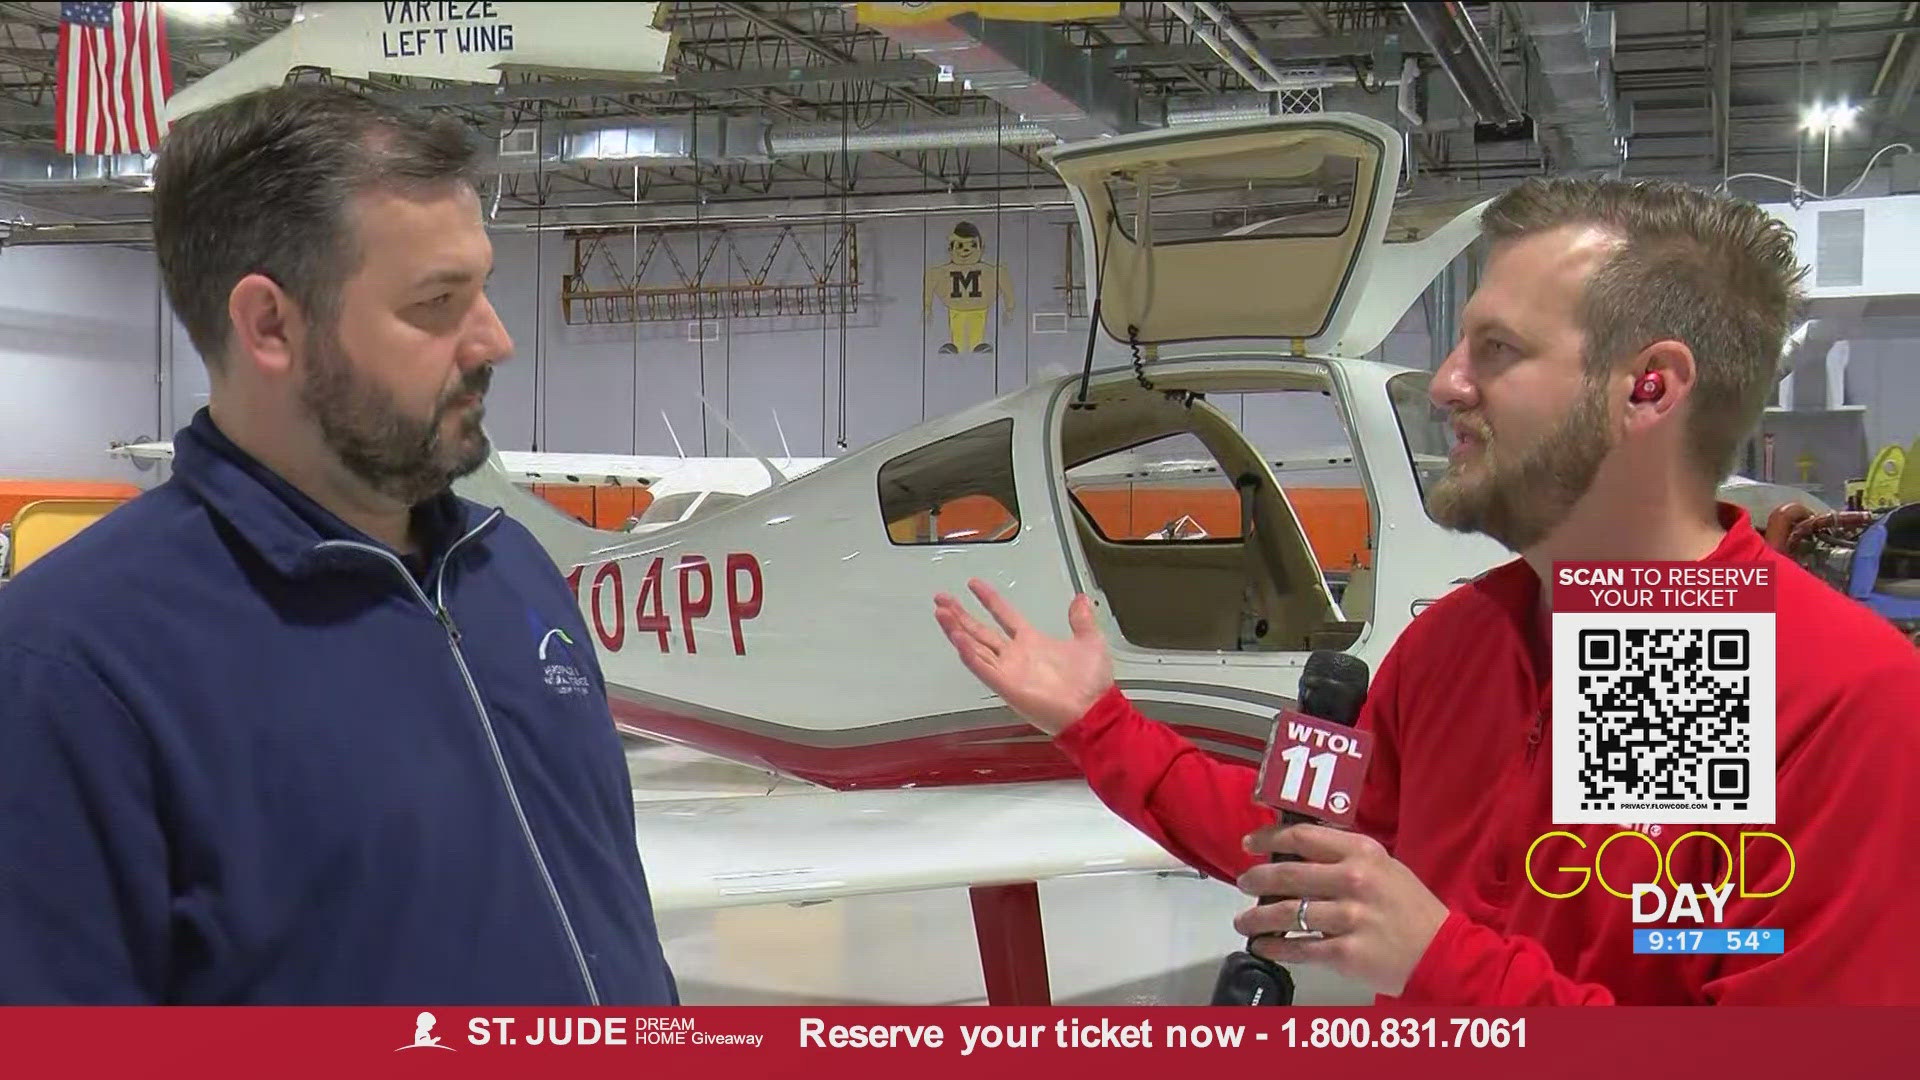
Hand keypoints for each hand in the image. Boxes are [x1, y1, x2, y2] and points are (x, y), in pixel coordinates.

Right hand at [932, 579, 1113, 734]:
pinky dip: (968, 653)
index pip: (1004, 615)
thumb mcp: (1090, 642)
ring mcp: (1008, 670)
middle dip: (960, 614)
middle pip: (980, 630)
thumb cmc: (1092, 682)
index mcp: (1032, 642)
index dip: (989, 599)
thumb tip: (1081, 598)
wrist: (1093, 711)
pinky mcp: (1005, 686)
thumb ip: (1081, 620)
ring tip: (940, 613)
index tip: (974, 584)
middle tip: (941, 598)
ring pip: (975, 647)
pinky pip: (982, 668)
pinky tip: (957, 638)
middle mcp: (1015, 655)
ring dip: (956, 630)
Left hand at [1231, 824, 1448, 996]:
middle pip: (1288, 875)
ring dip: (1257, 917)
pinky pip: (1299, 948)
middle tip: (1242, 883)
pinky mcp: (1346, 953)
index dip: (1269, 838)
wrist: (1443, 954)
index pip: (1303, 837)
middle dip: (1256, 879)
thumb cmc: (1411, 908)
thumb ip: (1346, 857)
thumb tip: (1299, 852)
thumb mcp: (1385, 868)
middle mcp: (1353, 880)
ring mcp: (1348, 918)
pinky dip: (1275, 947)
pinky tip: (1263, 946)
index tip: (1250, 843)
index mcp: (1362, 853)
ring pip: (1286, 914)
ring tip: (1243, 921)